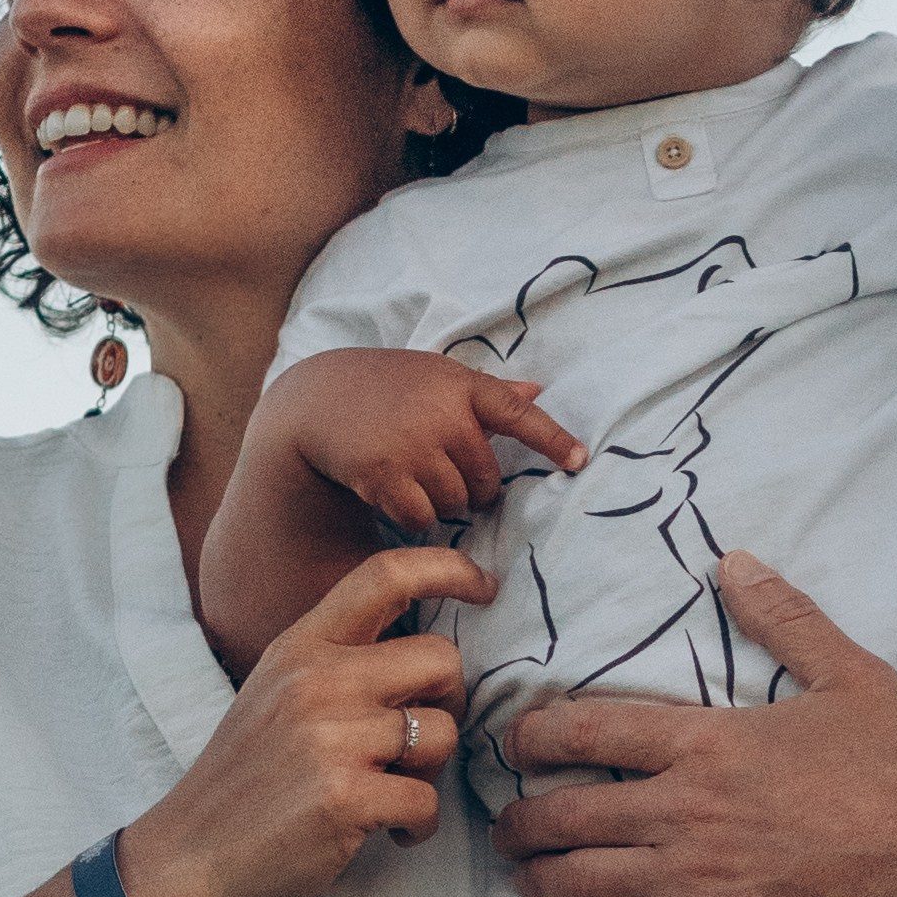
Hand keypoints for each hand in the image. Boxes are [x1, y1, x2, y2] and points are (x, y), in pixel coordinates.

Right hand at [121, 546, 485, 896]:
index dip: (448, 568)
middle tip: (415, 743)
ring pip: (442, 734)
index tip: (484, 586)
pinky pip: (427, 800)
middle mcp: (315, 681)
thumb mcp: (276, 697)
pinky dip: (419, 825)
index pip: (384, 576)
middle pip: (442, 658)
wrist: (186, 862)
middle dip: (447, 704)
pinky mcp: (345, 798)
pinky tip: (388, 832)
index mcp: (299, 647)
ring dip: (430, 772)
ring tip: (390, 792)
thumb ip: (338, 666)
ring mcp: (329, 739)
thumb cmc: (243, 785)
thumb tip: (428, 658)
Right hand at [269, 346, 585, 533]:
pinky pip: (421, 519)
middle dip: (472, 489)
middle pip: (486, 480)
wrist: (316, 397)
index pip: (517, 414)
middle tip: (443, 474)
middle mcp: (441, 413)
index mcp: (459, 385)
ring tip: (412, 477)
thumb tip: (537, 390)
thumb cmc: (387, 387)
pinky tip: (392, 493)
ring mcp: (412, 444)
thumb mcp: (435, 377)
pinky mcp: (384, 473)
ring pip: (455, 504)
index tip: (580, 460)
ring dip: (440, 504)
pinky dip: (412, 518)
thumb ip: (485, 392)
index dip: (552, 438)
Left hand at [494, 550, 896, 896]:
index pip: (586, 731)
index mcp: (707, 742)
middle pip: (565, 812)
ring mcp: (692, 880)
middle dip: (520, 818)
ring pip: (578, 881)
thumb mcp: (853, 675)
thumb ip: (786, 619)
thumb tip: (735, 561)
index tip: (514, 742)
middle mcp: (683, 811)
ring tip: (524, 877)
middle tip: (505, 824)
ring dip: (539, 878)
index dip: (533, 736)